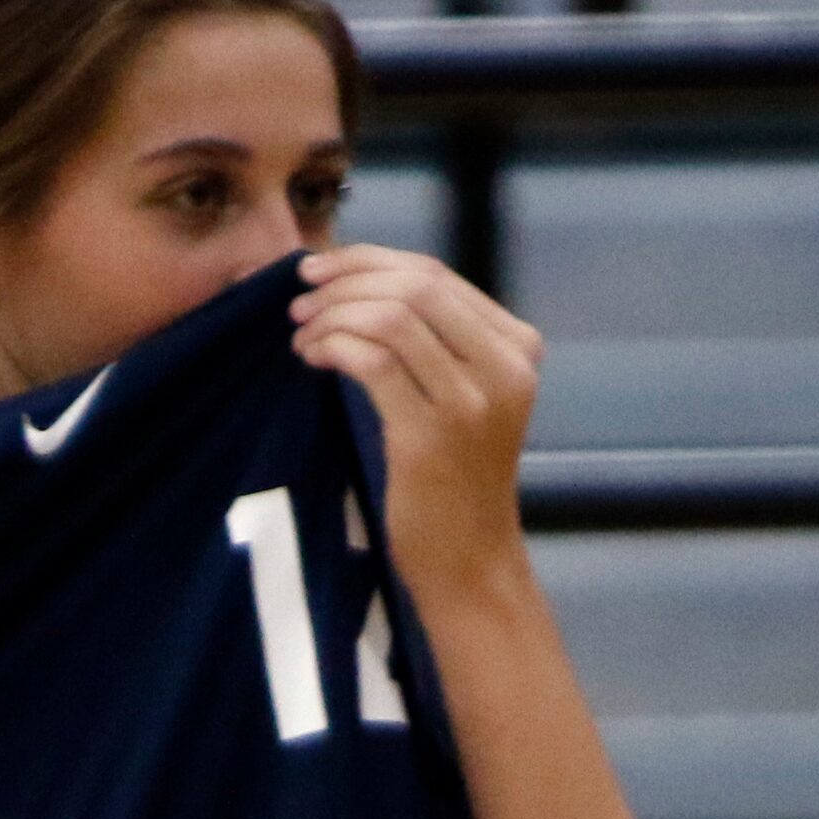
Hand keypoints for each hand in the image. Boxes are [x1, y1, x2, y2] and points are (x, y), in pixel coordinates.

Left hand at [290, 245, 543, 601]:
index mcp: (518, 347)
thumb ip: (439, 337)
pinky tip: (311, 358)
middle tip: (300, 298)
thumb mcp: (468, 394)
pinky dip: (332, 347)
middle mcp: (505, 368)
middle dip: (345, 280)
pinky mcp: (430, 437)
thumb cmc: (455, 475)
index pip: (436, 273)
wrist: (470, 559)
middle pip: (415, 285)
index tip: (321, 269)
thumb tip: (361, 276)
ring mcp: (472, 404)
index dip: (370, 259)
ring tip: (302, 332)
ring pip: (391, 317)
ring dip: (332, 315)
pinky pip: (370, 362)